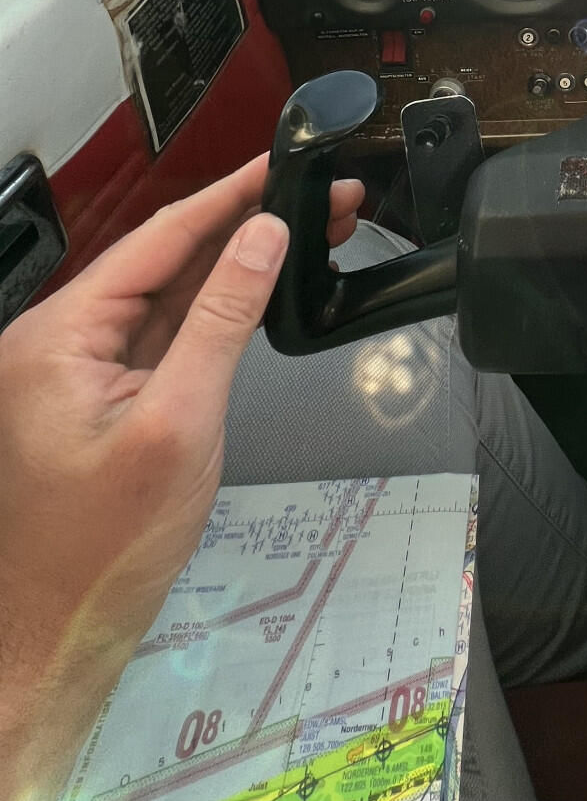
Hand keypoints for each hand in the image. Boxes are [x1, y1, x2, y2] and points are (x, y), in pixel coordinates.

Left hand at [0, 157, 364, 800]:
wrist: (59, 634)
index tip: (280, 166)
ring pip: (167, 294)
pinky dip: (212, 310)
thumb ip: (221, 319)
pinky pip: (161, 334)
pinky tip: (257, 288)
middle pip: (163, 259)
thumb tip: (260, 240)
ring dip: (234, 264)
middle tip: (316, 198)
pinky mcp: (99, 400)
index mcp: (57, 336)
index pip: (157, 239)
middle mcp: (56, 343)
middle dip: (243, 224)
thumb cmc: (101, 549)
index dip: (227, 196)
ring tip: (303, 230)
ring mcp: (76, 372)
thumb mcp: (180, 422)